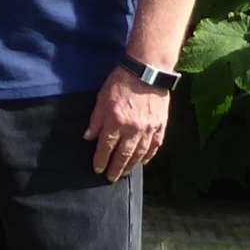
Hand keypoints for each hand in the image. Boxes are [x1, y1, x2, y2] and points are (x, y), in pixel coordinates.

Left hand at [83, 66, 171, 181]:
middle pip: (123, 155)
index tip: (97, 168)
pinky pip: (155, 146)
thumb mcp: (101, 98)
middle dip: (116, 168)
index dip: (101, 160)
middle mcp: (132, 129)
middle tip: (111, 178)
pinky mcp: (160, 126)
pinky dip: (148, 156)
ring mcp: (148, 129)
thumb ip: (96, 120)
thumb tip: (88, 137)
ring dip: (131, 166)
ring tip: (124, 173)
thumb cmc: (120, 82)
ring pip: (139, 154)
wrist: (147, 71)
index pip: (106, 147)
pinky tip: (143, 161)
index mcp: (116, 121)